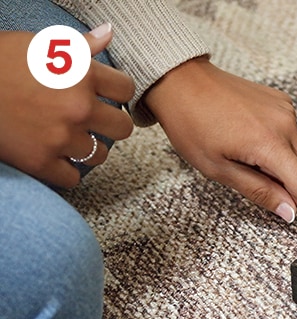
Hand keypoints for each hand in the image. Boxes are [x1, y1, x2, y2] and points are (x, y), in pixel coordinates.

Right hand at [0, 24, 134, 186]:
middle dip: (111, 123)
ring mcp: (60, 137)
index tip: (108, 96)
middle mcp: (77, 107)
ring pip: (99, 155)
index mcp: (81, 75)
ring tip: (73, 140)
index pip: (126, 89)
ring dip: (89, 149)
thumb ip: (80, 45)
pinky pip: (72, 178)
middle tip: (96, 121)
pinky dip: (65, 170)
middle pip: (122, 127)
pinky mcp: (40, 161)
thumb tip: (109, 33)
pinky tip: (57, 158)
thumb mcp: (40, 45)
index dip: (118, 92)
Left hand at [143, 57, 296, 233]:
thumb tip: (290, 212)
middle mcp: (284, 124)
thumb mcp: (217, 168)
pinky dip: (276, 146)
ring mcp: (285, 111)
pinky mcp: (283, 103)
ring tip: (243, 150)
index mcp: (266, 144)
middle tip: (248, 175)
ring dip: (279, 165)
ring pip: (296, 157)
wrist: (182, 81)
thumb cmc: (192, 123)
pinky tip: (248, 136)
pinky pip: (289, 137)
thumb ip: (259, 191)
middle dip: (285, 186)